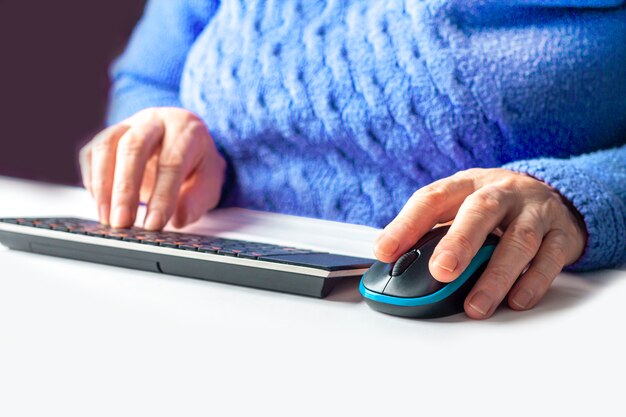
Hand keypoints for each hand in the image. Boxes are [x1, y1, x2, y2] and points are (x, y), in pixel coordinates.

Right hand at [79, 107, 226, 229]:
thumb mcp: (210, 181)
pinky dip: (92, 181)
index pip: (172, 161)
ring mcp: (127, 124)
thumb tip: (179, 218)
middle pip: (133, 147)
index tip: (153, 225)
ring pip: (106, 146)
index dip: (162, 196)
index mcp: (186, 129)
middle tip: (122, 223)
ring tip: (108, 219)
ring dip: (103, 186)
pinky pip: (91, 154)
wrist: (185, 141)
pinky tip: (101, 205)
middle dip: (125, 189)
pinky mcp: (107, 136)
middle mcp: (154, 121)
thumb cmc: (197, 164)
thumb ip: (198, 199)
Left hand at [373, 168, 587, 318]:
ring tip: (476, 305)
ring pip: (518, 240)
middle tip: (441, 271)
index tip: (384, 251)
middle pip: (480, 211)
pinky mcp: (562, 234)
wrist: (552, 194)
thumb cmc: (492, 209)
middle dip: (459, 242)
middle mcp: (501, 192)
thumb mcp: (458, 208)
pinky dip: (533, 282)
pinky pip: (550, 258)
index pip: (431, 199)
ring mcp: (534, 211)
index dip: (406, 224)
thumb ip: (429, 232)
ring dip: (496, 275)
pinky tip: (516, 300)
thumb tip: (392, 262)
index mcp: (465, 185)